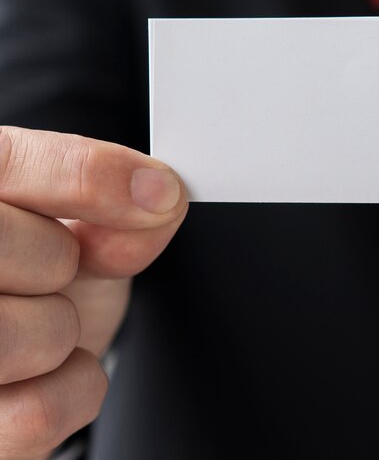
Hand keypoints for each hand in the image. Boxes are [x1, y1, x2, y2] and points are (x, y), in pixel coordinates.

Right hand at [0, 127, 187, 459]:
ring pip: (40, 336)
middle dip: (70, 265)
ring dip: (65, 332)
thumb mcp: (72, 220)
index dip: (97, 177)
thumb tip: (159, 197)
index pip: (15, 163)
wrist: (7, 344)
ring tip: (36, 320)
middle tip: (48, 272)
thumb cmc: (26, 268)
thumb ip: (110, 200)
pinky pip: (36, 414)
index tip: (162, 193)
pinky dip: (69, 393)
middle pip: (46, 257)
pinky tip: (42, 373)